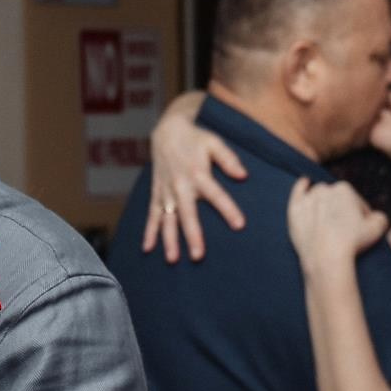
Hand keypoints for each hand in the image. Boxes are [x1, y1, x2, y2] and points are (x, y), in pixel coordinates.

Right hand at [139, 91, 246, 262]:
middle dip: (192, 235)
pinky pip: (152, 215)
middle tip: (198, 256)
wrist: (166, 131)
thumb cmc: (195, 137)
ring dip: (169, 239)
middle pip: (187, 214)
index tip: (239, 225)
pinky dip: (149, 231)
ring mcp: (166, 191)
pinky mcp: (156, 193)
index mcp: (198, 173)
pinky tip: (148, 249)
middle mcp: (180, 185)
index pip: (216, 194)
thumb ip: (228, 159)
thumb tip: (243, 175)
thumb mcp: (214, 142)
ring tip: (172, 259)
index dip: (228, 209)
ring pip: (167, 219)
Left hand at [286, 179, 387, 273]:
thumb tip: (373, 216)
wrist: (325, 257)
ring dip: (323, 203)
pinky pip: (298, 192)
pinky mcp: (294, 210)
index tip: (359, 229)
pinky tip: (304, 183)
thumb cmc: (352, 242)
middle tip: (343, 229)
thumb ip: (379, 216)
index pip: (355, 201)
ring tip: (327, 218)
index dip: (359, 215)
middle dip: (340, 210)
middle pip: (336, 199)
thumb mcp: (378, 227)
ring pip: (317, 196)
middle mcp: (324, 189)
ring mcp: (307, 199)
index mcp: (344, 188)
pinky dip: (301, 186)